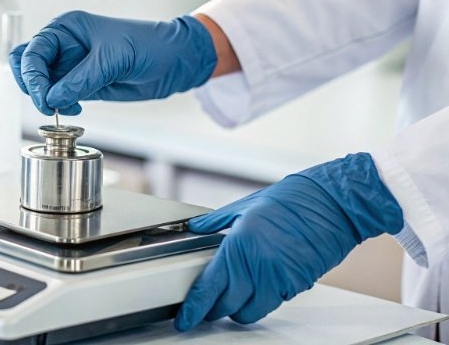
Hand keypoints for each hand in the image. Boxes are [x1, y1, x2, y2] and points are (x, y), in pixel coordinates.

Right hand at [9, 11, 216, 115]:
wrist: (172, 62)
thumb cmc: (148, 45)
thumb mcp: (113, 59)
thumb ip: (81, 79)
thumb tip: (53, 97)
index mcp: (66, 28)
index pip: (33, 52)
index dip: (32, 76)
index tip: (45, 98)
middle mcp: (63, 45)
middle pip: (27, 66)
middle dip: (32, 86)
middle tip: (48, 104)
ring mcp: (70, 66)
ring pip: (39, 84)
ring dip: (45, 98)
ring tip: (64, 107)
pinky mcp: (79, 84)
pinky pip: (56, 96)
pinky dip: (59, 105)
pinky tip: (75, 108)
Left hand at [175, 153, 402, 330]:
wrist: (333, 203)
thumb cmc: (293, 199)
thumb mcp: (245, 205)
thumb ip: (215, 221)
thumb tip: (194, 227)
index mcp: (239, 244)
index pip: (209, 288)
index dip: (194, 309)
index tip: (184, 319)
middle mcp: (257, 265)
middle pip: (226, 306)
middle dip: (213, 310)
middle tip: (207, 305)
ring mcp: (279, 278)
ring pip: (249, 312)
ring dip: (238, 309)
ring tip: (234, 296)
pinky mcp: (297, 286)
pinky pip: (272, 303)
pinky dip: (262, 300)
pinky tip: (261, 284)